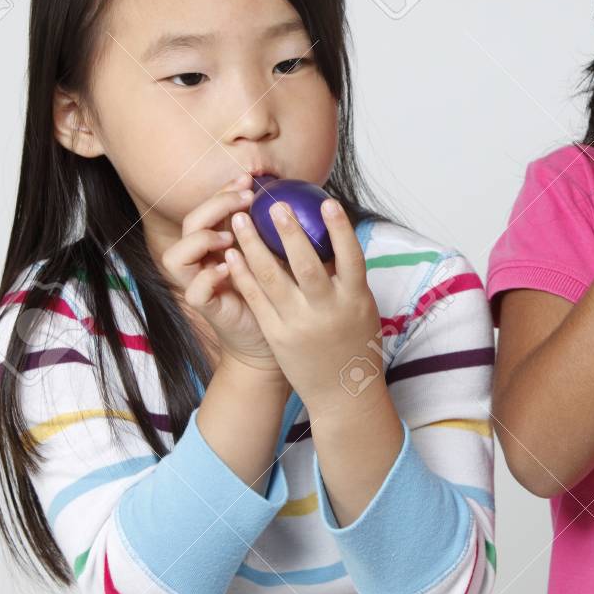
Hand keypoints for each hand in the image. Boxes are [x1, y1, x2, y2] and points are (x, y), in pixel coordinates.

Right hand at [161, 173, 281, 374]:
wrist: (274, 338)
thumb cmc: (280, 294)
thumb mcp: (281, 256)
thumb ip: (278, 231)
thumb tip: (304, 197)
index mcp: (218, 243)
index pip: (210, 208)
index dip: (225, 190)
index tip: (252, 180)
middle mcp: (202, 260)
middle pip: (190, 222)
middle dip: (215, 205)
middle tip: (245, 198)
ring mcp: (199, 284)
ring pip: (175, 256)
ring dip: (202, 240)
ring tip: (230, 236)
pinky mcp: (207, 309)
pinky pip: (194, 291)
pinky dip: (207, 277)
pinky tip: (228, 268)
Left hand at [223, 195, 385, 416]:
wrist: (343, 391)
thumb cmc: (355, 344)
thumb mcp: (361, 308)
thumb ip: (345, 278)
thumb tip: (326, 240)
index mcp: (355, 299)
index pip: (351, 257)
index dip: (341, 229)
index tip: (330, 203)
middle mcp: (327, 310)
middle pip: (306, 264)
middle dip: (288, 231)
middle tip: (274, 204)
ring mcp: (299, 323)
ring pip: (272, 277)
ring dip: (253, 245)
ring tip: (240, 219)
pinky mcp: (277, 334)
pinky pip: (256, 298)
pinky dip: (243, 273)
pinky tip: (232, 253)